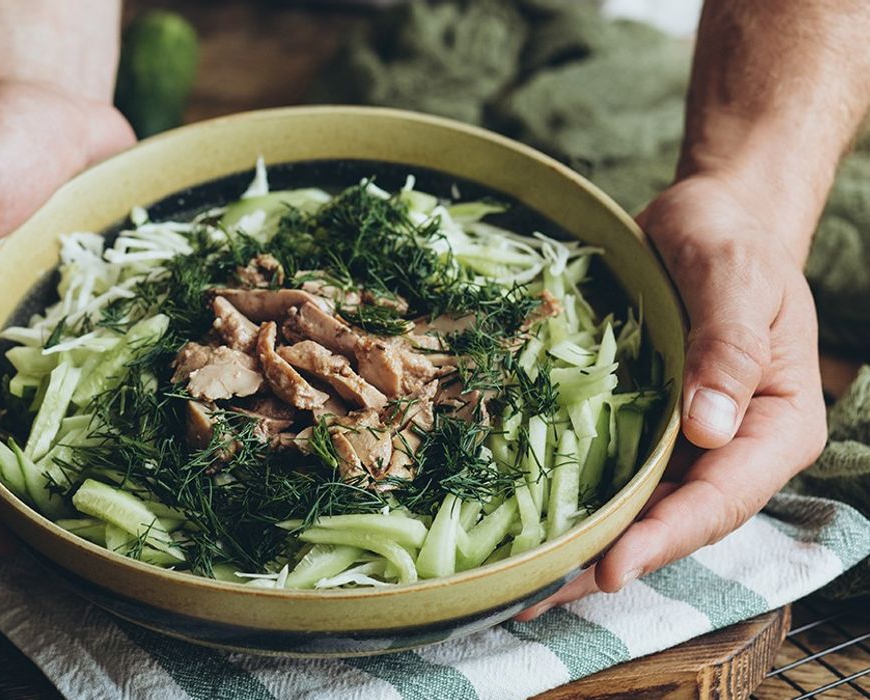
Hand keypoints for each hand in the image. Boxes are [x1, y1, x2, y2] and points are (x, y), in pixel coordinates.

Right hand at [0, 81, 133, 553]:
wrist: (47, 106)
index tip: (12, 551)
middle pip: (9, 442)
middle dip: (38, 503)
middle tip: (85, 560)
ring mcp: (50, 340)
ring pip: (67, 419)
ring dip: (91, 467)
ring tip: (140, 522)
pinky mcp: (99, 319)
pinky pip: (115, 374)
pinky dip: (134, 409)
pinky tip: (178, 440)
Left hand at [517, 174, 826, 618]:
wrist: (706, 218)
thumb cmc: (731, 241)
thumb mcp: (736, 278)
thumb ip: (727, 348)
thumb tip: (709, 428)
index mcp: (776, 427)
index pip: (722, 498)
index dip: (666, 537)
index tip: (613, 568)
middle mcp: (732, 449)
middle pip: (674, 521)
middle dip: (611, 561)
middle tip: (540, 596)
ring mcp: (685, 444)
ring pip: (637, 509)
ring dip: (583, 545)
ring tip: (521, 583)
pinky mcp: (643, 428)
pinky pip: (608, 472)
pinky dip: (571, 500)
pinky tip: (524, 525)